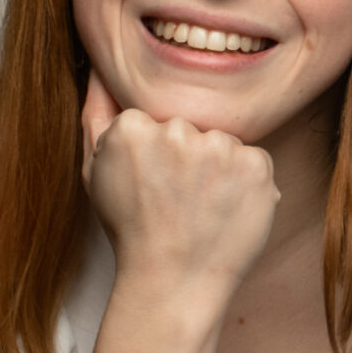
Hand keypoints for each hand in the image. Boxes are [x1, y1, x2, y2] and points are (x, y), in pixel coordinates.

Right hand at [81, 75, 278, 298]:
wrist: (172, 282)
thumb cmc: (131, 229)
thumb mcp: (95, 172)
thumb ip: (96, 114)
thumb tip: (99, 70)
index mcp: (133, 126)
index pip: (156, 120)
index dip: (156, 156)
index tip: (151, 186)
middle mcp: (177, 130)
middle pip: (192, 129)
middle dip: (189, 159)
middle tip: (177, 202)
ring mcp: (219, 148)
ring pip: (224, 144)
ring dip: (219, 171)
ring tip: (201, 209)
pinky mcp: (256, 165)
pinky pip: (254, 159)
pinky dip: (245, 184)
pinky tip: (225, 211)